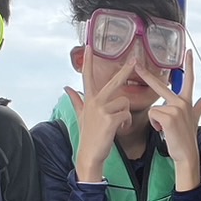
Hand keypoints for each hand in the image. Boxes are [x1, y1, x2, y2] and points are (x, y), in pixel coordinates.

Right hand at [68, 57, 149, 180]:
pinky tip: (120, 129)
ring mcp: (102, 110)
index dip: (88, 61)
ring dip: (125, 114)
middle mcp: (95, 102)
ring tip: (118, 124)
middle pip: (113, 82)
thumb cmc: (88, 135)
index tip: (89, 47)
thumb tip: (66, 87)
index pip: (87, 76)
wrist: (90, 154)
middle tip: (134, 59)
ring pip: (124, 103)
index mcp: (89, 99)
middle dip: (124, 71)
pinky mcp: (110, 119)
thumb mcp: (80, 115)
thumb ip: (76, 100)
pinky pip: (126, 114)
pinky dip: (126, 123)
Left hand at [143, 52, 200, 188]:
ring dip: (155, 121)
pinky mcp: (168, 117)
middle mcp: (181, 102)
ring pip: (153, 109)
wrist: (186, 154)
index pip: (189, 80)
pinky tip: (163, 131)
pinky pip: (152, 115)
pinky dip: (154, 125)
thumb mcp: (195, 118)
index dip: (189, 65)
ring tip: (165, 129)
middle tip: (135, 63)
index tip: (188, 51)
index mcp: (186, 101)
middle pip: (161, 86)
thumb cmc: (187, 137)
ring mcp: (175, 109)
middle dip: (146, 75)